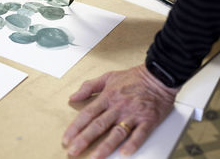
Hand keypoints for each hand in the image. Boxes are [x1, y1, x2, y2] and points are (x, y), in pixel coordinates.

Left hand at [62, 64, 179, 157]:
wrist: (159, 75)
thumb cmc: (134, 77)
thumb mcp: (107, 77)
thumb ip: (88, 87)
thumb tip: (73, 97)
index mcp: (108, 97)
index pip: (87, 114)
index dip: (75, 127)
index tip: (67, 139)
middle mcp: (118, 107)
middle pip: (98, 125)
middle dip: (84, 140)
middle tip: (73, 152)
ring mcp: (133, 114)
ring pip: (117, 133)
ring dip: (105, 147)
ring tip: (94, 158)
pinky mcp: (148, 120)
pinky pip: (140, 134)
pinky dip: (133, 144)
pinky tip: (124, 153)